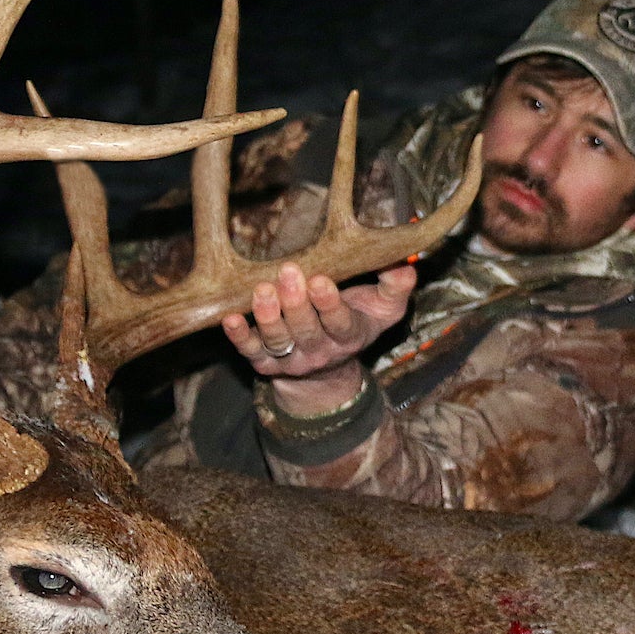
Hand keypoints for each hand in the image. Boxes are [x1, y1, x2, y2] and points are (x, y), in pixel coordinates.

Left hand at [222, 262, 416, 399]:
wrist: (328, 370)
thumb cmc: (356, 322)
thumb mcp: (384, 309)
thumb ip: (397, 287)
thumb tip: (405, 263)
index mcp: (350, 335)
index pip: (340, 323)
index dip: (329, 305)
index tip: (320, 280)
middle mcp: (320, 351)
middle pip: (306, 330)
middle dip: (296, 303)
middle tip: (288, 272)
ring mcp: (291, 359)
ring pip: (277, 341)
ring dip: (268, 317)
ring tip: (262, 290)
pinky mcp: (265, 363)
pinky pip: (250, 352)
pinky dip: (239, 337)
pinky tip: (229, 319)